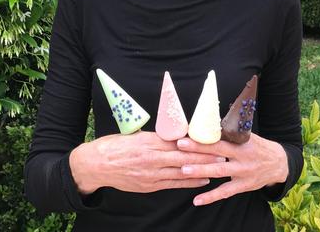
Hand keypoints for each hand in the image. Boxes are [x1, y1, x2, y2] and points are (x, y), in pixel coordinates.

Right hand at [69, 131, 225, 193]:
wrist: (95, 165)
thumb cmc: (115, 146)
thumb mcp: (135, 134)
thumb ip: (155, 136)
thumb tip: (175, 134)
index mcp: (148, 141)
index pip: (177, 141)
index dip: (197, 141)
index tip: (212, 138)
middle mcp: (151, 158)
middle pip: (184, 156)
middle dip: (205, 155)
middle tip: (223, 153)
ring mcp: (150, 174)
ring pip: (181, 171)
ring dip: (201, 169)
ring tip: (218, 166)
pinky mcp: (148, 185)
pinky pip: (172, 184)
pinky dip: (189, 182)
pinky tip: (202, 180)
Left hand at [176, 133, 287, 205]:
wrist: (279, 163)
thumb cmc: (258, 146)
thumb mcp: (248, 136)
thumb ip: (231, 132)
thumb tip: (209, 122)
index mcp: (242, 142)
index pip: (220, 138)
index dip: (203, 137)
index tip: (186, 134)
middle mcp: (242, 157)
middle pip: (217, 153)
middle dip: (198, 151)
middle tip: (180, 148)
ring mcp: (243, 172)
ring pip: (219, 172)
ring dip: (200, 171)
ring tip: (183, 170)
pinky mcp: (243, 186)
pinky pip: (225, 192)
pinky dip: (210, 197)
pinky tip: (196, 200)